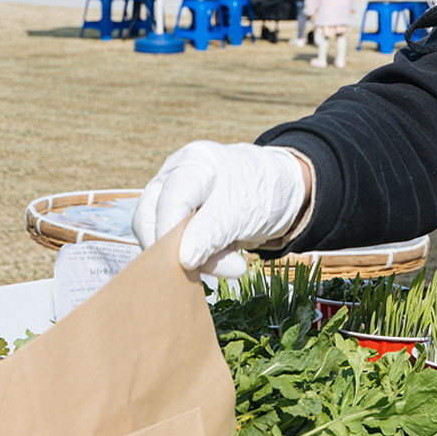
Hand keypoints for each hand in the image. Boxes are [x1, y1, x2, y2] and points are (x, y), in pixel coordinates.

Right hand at [132, 140, 310, 278]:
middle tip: (203, 271)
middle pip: (152, 218)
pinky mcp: (182, 223)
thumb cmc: (262, 190)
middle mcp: (175, 178)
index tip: (186, 262)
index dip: (170, 233)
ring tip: (233, 265)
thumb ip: (212, 232)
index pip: (169, 200)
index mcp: (192, 164)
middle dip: (174, 250)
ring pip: (162, 237)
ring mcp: (175, 200)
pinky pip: (178, 247)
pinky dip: (201, 260)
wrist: (284, 193)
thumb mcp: (241, 210)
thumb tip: (184, 260)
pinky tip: (228, 262)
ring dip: (192, 259)